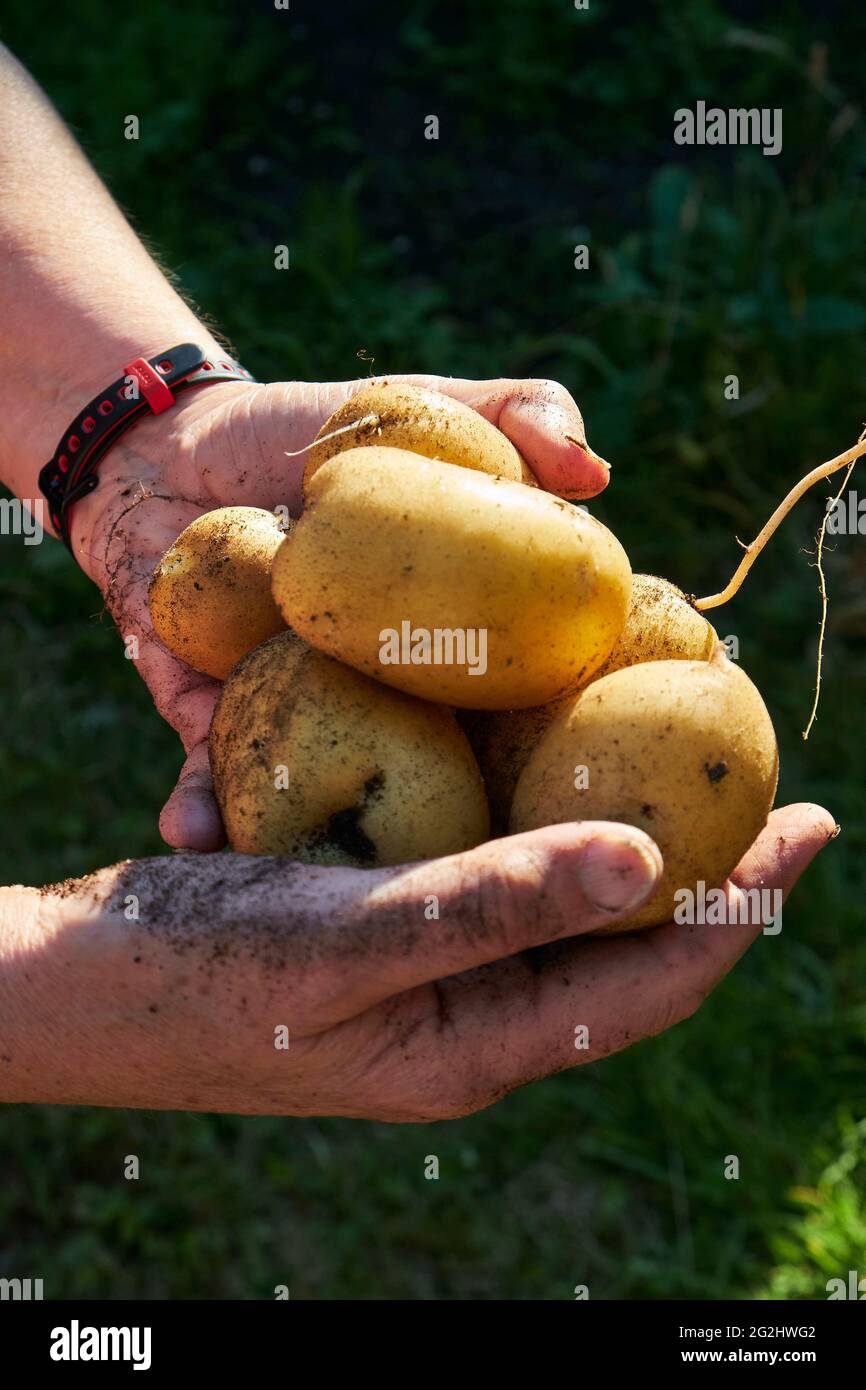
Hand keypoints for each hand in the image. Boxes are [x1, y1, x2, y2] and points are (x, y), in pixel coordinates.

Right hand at [12, 805, 833, 1115]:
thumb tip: (651, 867)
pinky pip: (490, 882)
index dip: (741, 906)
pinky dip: (537, 829)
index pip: (651, 982)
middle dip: (703, 871)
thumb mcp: (349, 938)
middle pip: (622, 948)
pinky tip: (536, 771)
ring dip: (621, 842)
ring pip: (560, 911)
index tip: (811, 821)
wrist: (76, 985)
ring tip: (669, 766)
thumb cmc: (198, 969)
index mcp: (477, 1042)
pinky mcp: (385, 940)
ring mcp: (426, 983)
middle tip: (759, 783)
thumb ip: (495, 904)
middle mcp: (468, 1021)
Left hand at [71, 374, 610, 850]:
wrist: (173, 448)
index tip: (631, 809)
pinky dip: (206, 806)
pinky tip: (192, 831)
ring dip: (335, 862)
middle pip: (454, 793)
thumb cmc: (311, 427)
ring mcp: (314, 725)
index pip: (551, 708)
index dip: (595, 757)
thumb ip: (516, 413)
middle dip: (478, 860)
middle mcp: (402, 705)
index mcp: (472, 644)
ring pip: (340, 812)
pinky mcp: (225, 729)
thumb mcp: (424, 407)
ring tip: (328, 908)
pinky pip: (220, 780)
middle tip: (496, 904)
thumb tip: (596, 473)